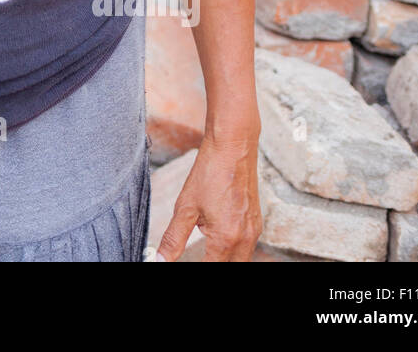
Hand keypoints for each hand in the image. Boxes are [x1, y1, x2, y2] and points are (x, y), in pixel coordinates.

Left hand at [157, 131, 261, 261]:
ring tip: (206, 253)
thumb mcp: (185, 207)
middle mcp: (245, 239)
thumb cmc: (209, 174)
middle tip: (198, 257)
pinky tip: (219, 240)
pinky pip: (247, 246)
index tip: (185, 263)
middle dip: (214, 265)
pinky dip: (234, 250)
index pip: (211, 269)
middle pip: (231, 267)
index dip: (197, 268)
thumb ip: (173, 238)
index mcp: (226, 239)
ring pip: (241, 260)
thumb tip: (160, 259)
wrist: (233, 148)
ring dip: (224, 259)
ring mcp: (254, 230)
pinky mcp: (257, 222)